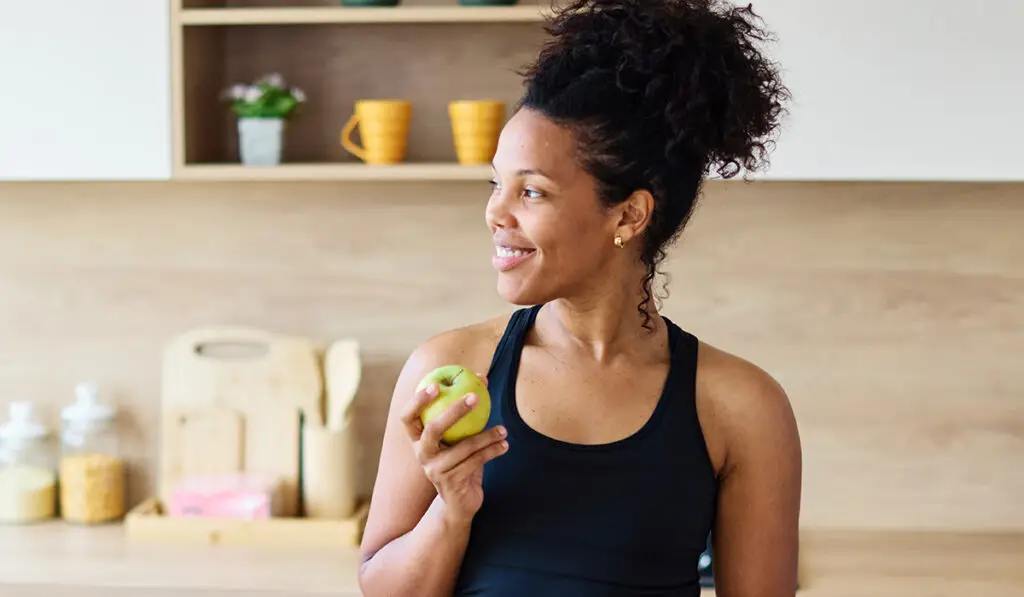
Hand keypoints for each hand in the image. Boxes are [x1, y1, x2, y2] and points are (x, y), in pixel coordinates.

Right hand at [400, 374, 507, 525]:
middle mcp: (422, 455)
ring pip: (463, 447)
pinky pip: (475, 462)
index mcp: (419, 441)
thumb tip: (481, 377)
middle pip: (433, 429)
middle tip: (475, 397)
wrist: (460, 503)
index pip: (408, 418)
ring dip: (487, 436)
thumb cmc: (461, 462)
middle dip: (453, 410)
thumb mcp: (460, 438)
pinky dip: (492, 451)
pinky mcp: (451, 483)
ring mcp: (435, 471)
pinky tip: (505, 445)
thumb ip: (467, 412)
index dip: (417, 401)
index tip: (436, 384)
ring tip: (504, 429)